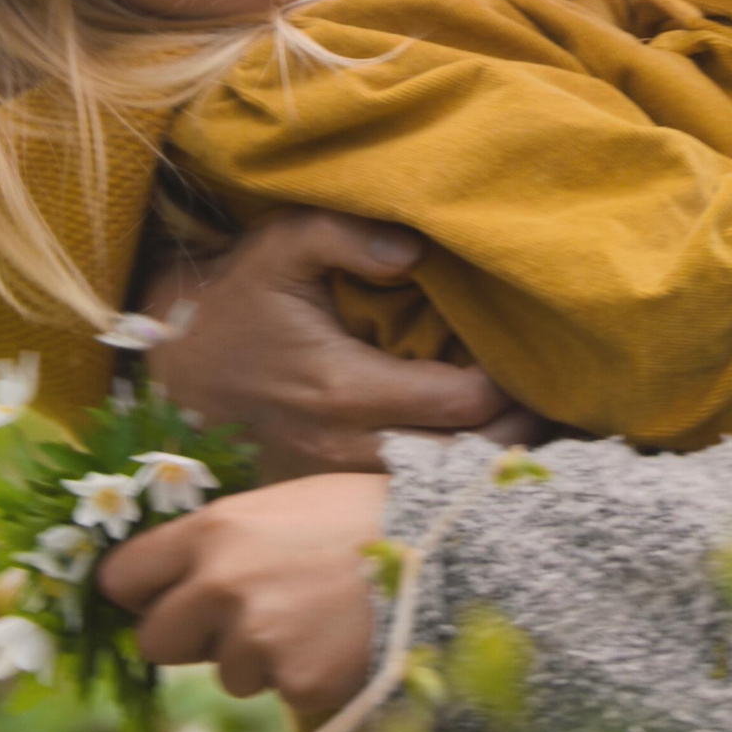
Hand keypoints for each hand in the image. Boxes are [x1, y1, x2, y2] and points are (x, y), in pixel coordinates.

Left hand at [98, 473, 386, 715]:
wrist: (442, 550)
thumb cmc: (363, 515)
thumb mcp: (285, 502)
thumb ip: (225, 539)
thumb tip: (181, 574)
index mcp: (215, 530)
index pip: (123, 576)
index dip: (141, 592)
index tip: (161, 598)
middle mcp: (221, 583)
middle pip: (154, 640)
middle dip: (190, 637)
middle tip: (239, 619)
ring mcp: (255, 637)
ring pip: (222, 672)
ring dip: (256, 657)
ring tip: (313, 617)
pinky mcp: (293, 681)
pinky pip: (275, 690)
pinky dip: (301, 674)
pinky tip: (337, 639)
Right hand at [141, 208, 543, 479]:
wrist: (178, 365)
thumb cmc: (239, 298)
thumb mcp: (283, 244)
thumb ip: (345, 235)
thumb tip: (415, 250)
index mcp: (347, 388)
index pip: (461, 406)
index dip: (510, 388)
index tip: (536, 361)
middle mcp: (347, 446)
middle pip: (460, 464)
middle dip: (513, 440)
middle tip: (553, 408)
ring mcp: (336, 477)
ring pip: (432, 488)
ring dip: (483, 466)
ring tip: (529, 434)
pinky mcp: (328, 490)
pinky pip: (399, 496)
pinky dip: (443, 482)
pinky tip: (476, 457)